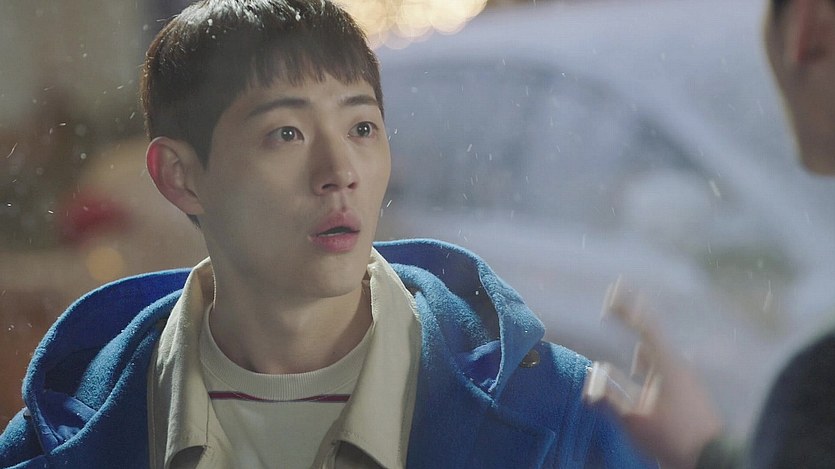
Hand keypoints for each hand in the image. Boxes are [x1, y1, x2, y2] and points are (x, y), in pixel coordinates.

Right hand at [583, 277, 723, 468]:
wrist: (714, 460)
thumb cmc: (675, 436)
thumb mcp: (635, 419)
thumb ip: (610, 397)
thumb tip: (592, 377)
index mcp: (668, 364)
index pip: (645, 326)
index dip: (627, 309)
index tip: (610, 295)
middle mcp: (679, 367)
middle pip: (652, 340)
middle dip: (634, 326)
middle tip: (616, 312)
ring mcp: (686, 383)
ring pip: (657, 360)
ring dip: (640, 354)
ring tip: (630, 350)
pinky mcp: (689, 398)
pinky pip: (661, 375)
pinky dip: (646, 372)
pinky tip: (638, 380)